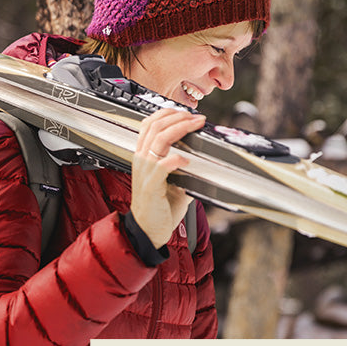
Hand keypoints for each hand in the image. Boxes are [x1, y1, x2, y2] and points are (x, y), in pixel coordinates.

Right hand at [131, 108, 204, 247]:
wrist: (148, 232)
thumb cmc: (158, 211)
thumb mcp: (174, 186)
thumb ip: (186, 173)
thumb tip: (205, 167)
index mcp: (144, 157)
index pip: (149, 124)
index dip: (168, 114)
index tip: (186, 113)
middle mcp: (141, 161)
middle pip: (155, 126)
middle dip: (178, 117)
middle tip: (196, 118)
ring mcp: (144, 172)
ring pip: (159, 139)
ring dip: (180, 129)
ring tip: (195, 126)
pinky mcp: (150, 185)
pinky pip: (162, 165)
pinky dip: (176, 159)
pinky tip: (187, 160)